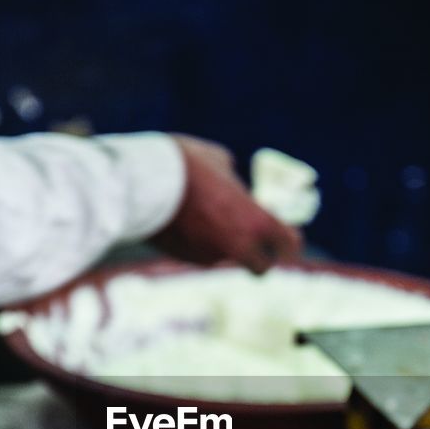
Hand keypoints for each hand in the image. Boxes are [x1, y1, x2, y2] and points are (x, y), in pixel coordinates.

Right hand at [150, 135, 302, 273]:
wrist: (140, 182)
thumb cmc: (186, 165)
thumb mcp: (218, 161)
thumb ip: (233, 181)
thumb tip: (234, 187)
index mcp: (256, 221)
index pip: (288, 244)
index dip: (289, 240)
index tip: (285, 234)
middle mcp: (238, 246)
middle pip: (262, 267)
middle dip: (261, 257)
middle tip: (255, 241)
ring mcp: (211, 256)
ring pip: (227, 256)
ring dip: (225, 244)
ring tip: (208, 215)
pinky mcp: (186, 258)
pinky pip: (202, 253)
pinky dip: (200, 242)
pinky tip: (186, 221)